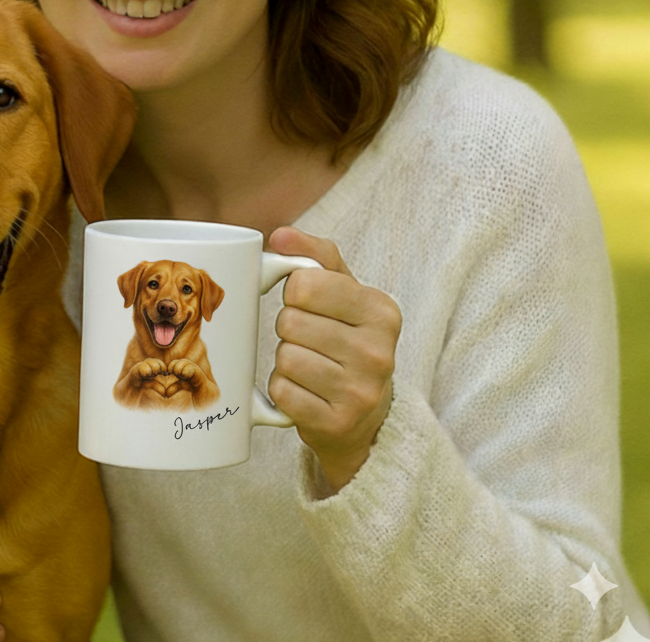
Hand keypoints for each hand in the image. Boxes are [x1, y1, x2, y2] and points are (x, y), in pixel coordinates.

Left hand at [267, 227, 400, 492]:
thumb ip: (313, 255)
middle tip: (309, 339)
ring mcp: (361, 392)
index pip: (304, 283)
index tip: (308, 303)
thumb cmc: (347, 338)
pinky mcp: (337, 425)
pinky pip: (281, 393)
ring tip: (309, 365)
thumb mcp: (343, 290)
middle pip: (289, 321)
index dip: (295, 291)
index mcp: (381, 310)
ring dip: (285, 361)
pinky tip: (304, 391)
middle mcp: (378, 352)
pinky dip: (283, 390)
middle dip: (289, 328)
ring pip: (285, 358)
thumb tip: (280, 236)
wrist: (367, 417)